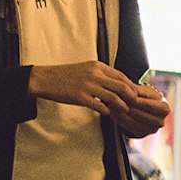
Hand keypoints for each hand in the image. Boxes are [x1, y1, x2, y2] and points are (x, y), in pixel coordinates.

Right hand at [36, 61, 171, 129]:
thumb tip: (116, 84)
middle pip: (121, 86)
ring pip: (113, 96)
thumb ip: (101, 74)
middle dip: (131, 96)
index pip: (121, 76)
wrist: (45, 79)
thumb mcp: (86, 69)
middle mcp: (94, 74)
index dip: (131, 86)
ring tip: (124, 110)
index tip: (135, 94)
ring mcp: (87, 85)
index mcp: (97, 66)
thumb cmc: (65, 75)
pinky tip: (108, 113)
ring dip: (121, 105)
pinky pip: (99, 105)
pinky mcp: (80, 96)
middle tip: (135, 104)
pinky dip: (106, 110)